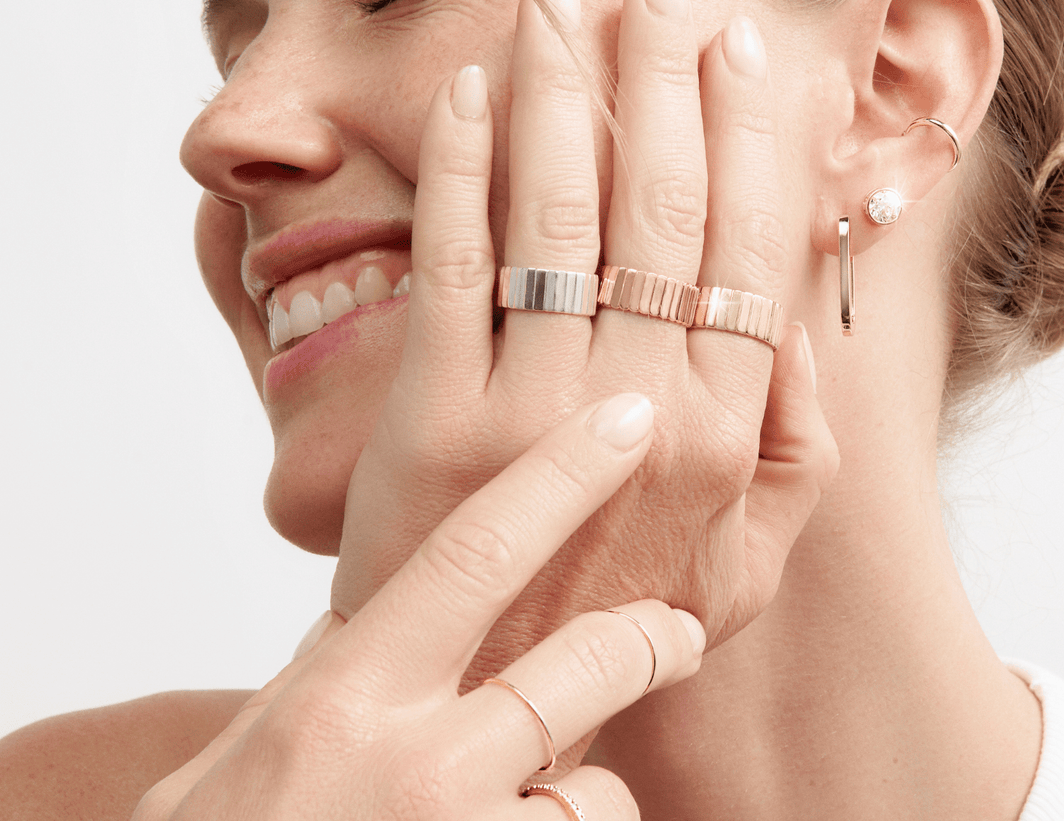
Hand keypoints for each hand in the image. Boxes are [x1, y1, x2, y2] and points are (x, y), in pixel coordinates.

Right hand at [135, 395, 704, 819]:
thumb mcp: (241, 753)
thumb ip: (317, 672)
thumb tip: (367, 599)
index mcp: (342, 700)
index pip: (474, 552)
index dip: (564, 476)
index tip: (626, 423)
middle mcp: (412, 771)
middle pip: (583, 662)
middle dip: (650, 635)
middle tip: (677, 628)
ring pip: (600, 790)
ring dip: (594, 785)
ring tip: (564, 790)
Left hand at [333, 0, 836, 686]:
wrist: (492, 699)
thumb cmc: (629, 614)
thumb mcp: (752, 556)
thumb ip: (795, 439)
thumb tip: (795, 311)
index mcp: (728, 424)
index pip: (744, 240)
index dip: (745, 129)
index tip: (737, 42)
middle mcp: (640, 402)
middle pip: (657, 202)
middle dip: (658, 75)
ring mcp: (532, 407)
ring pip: (557, 213)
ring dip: (560, 90)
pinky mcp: (435, 416)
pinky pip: (452, 263)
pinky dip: (460, 166)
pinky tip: (465, 87)